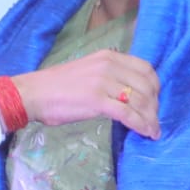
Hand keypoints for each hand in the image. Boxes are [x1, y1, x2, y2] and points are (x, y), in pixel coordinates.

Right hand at [11, 50, 160, 138]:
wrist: (34, 93)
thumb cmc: (57, 86)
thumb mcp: (89, 70)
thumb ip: (109, 76)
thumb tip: (129, 93)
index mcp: (109, 56)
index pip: (145, 68)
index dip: (155, 86)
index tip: (154, 101)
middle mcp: (109, 65)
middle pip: (146, 85)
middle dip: (154, 106)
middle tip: (153, 120)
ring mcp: (104, 82)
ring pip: (140, 101)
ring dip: (151, 118)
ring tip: (153, 131)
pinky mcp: (97, 100)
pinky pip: (128, 114)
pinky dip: (141, 125)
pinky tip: (145, 132)